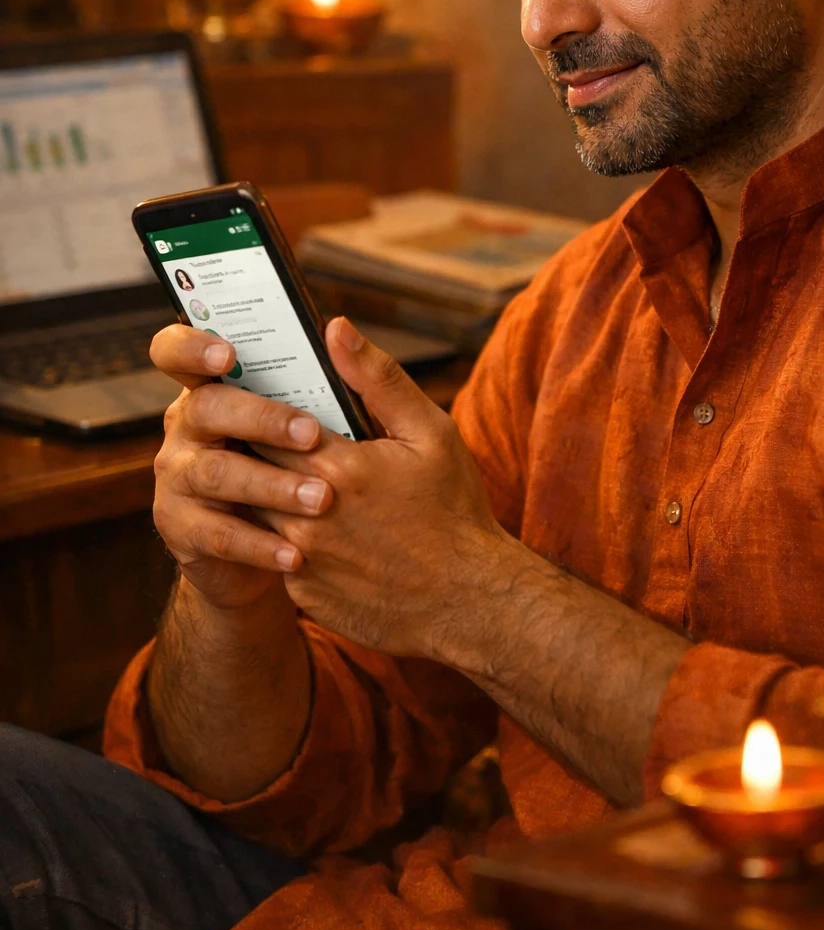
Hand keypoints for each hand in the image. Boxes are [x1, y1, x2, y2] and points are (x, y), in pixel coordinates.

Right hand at [149, 325, 334, 610]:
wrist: (281, 549)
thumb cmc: (306, 465)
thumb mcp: (325, 421)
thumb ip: (332, 376)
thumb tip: (339, 327)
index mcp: (213, 386)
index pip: (176, 351)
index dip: (192, 347)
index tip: (227, 354)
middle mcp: (187, 425)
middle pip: (206, 408)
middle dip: (260, 418)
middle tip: (312, 434)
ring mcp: (177, 476)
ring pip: (215, 473)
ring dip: (270, 485)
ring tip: (321, 498)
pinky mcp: (180, 527)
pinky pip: (216, 534)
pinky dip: (259, 544)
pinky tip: (297, 552)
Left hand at [257, 317, 510, 660]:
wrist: (469, 601)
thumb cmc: (454, 511)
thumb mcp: (429, 433)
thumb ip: (377, 379)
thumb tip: (335, 328)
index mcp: (338, 467)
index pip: (264, 425)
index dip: (254, 409)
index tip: (251, 394)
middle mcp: (308, 515)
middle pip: (249, 468)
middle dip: (248, 447)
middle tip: (251, 430)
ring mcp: (303, 560)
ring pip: (252, 514)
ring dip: (255, 492)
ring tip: (268, 474)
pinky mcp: (304, 593)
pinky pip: (270, 556)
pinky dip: (275, 537)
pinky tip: (300, 525)